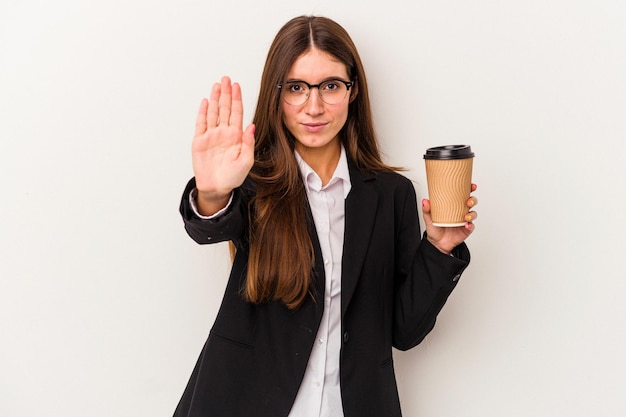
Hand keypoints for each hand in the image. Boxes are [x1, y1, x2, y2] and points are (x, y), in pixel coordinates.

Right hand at [192, 76, 254, 214]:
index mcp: (236, 136)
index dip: (237, 99)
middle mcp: (224, 133)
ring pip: (213, 113)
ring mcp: (211, 136)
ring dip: (215, 99)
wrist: (217, 188)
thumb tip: (251, 125)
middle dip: (226, 93)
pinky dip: (203, 112)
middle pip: (225, 109)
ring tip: (217, 85)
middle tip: (226, 78)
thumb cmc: (233, 177)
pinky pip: (201, 124)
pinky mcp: (199, 141)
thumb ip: (248, 142)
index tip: (237, 86)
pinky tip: (205, 102)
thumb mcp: (246, 161)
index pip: (237, 113)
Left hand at [422, 183, 477, 254]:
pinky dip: (470, 225)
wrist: (437, 243)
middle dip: (472, 200)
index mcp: (454, 205)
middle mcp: (461, 211)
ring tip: (466, 216)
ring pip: (473, 214)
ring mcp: (464, 220)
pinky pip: (471, 226)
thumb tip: (425, 201)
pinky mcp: (466, 230)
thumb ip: (427, 210)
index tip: (471, 185)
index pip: (463, 195)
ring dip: (471, 214)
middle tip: (468, 202)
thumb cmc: (435, 228)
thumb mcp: (429, 218)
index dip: (469, 189)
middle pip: (471, 202)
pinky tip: (467, 225)